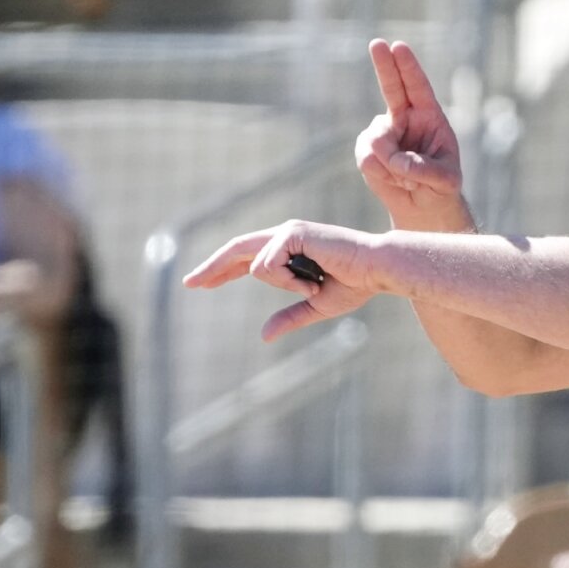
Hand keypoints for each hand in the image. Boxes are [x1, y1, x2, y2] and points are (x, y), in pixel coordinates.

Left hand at [182, 219, 382, 340]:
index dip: (222, 270)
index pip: (245, 257)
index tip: (201, 282)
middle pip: (235, 248)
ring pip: (256, 266)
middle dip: (212, 267)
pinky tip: (311, 282)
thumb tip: (264, 336)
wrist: (378, 271)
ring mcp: (287, 231)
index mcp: (289, 248)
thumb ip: (290, 317)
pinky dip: (288, 281)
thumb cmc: (356, 284)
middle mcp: (285, 235)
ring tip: (314, 286)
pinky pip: (268, 265)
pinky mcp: (292, 233)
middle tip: (190, 283)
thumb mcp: (316, 306)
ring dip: (284, 285)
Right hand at [357, 40, 469, 230]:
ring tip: (409, 179)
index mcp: (429, 116)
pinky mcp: (367, 150)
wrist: (423, 206)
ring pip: (377, 141)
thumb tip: (398, 163)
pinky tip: (394, 181)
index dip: (408, 68)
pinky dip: (382, 175)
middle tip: (377, 43)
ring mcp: (383, 133)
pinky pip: (368, 159)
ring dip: (393, 166)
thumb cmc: (441, 186)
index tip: (399, 47)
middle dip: (384, 66)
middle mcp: (404, 118)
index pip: (418, 88)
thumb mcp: (446, 180)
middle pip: (391, 88)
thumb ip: (426, 170)